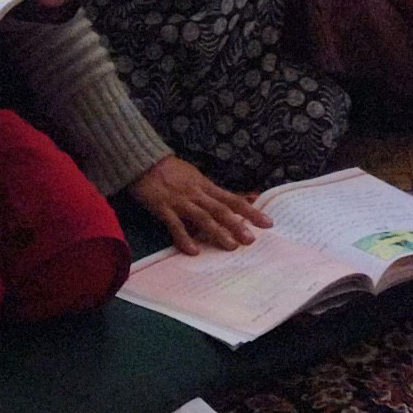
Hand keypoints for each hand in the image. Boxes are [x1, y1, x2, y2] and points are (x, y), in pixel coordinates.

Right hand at [129, 155, 268, 254]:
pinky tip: (194, 251)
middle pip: (221, 210)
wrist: (144, 161)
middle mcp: (197, 194)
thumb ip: (214, 192)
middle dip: (237, 224)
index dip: (250, 211)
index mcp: (206, 186)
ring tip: (231, 246)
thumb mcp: (196, 177)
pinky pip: (176, 225)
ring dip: (217, 232)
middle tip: (251, 240)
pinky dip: (185, 238)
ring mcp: (180, 201)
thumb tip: (240, 199)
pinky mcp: (163, 208)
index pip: (232, 199)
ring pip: (202, 217)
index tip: (267, 223)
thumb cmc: (171, 170)